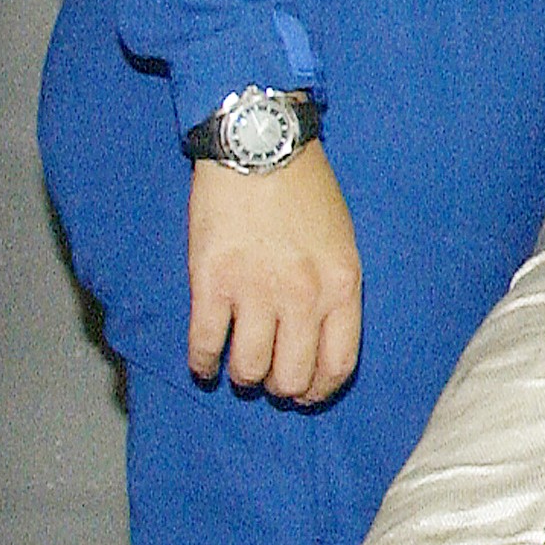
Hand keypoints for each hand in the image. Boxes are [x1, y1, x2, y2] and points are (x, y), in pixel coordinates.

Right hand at [187, 143, 361, 401]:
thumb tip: (320, 340)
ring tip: (240, 367)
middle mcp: (302, 295)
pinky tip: (205, 361)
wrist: (261, 148)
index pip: (337, 364)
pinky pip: (205, 345)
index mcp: (341, 285)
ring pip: (248, 369)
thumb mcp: (342, 242)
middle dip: (280, 388)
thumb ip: (335, 291)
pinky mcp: (211, 283)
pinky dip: (202, 362)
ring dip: (243, 376)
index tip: (305, 395)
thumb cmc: (306, 192)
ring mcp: (255, 291)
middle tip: (270, 382)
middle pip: (291, 377)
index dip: (319, 391)